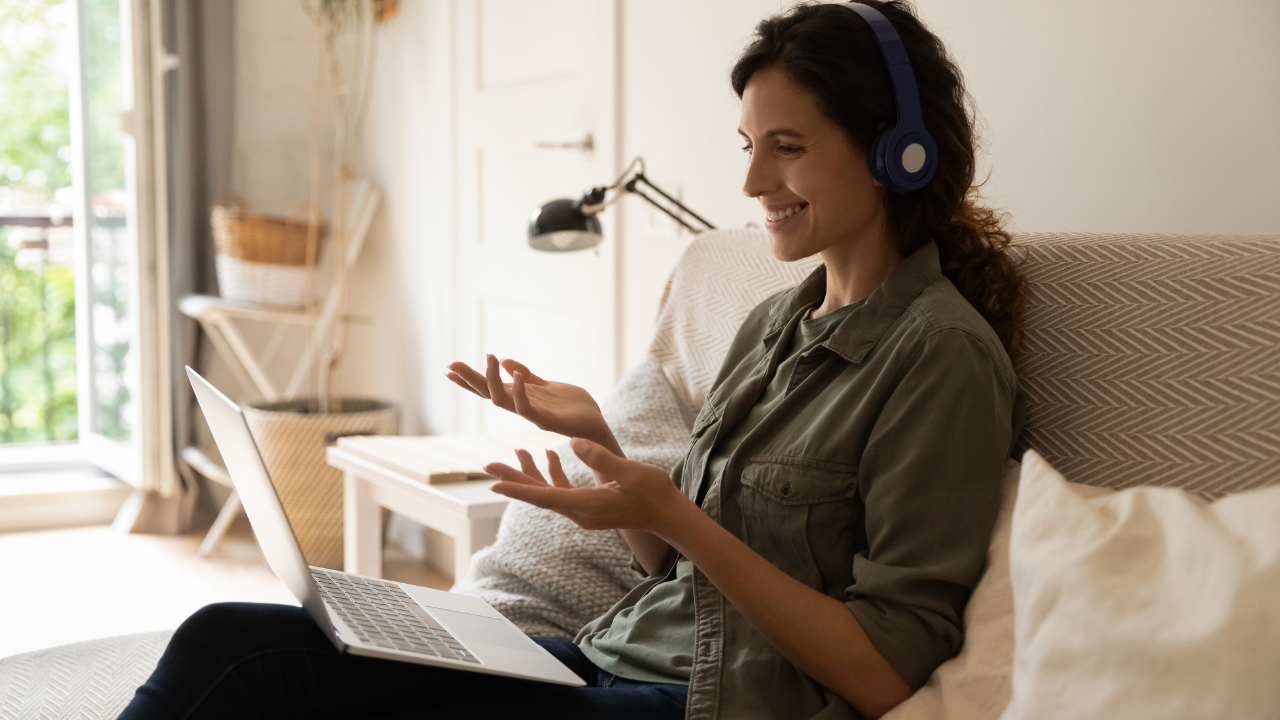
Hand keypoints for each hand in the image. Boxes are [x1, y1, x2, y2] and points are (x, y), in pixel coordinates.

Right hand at [446, 355, 612, 442]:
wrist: (596, 425)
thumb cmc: (573, 408)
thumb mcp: (546, 386)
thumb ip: (527, 376)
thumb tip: (505, 362)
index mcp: (521, 399)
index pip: (490, 388)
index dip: (470, 380)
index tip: (449, 369)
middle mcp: (522, 408)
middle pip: (489, 394)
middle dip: (470, 381)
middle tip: (451, 366)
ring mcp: (533, 415)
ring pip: (504, 402)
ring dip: (493, 381)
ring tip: (489, 358)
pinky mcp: (548, 421)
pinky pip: (528, 410)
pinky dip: (521, 393)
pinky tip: (516, 377)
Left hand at [485, 438, 692, 534]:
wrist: (668, 516)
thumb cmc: (653, 493)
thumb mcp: (630, 472)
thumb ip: (601, 457)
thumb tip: (573, 442)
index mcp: (587, 505)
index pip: (545, 496)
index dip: (519, 488)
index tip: (494, 482)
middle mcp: (580, 512)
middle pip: (539, 495)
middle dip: (515, 479)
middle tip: (488, 465)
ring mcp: (584, 511)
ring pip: (548, 492)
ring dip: (532, 473)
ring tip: (515, 452)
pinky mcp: (589, 506)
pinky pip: (563, 491)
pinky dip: (553, 474)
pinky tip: (548, 454)